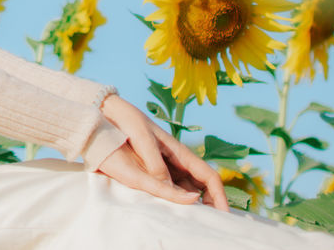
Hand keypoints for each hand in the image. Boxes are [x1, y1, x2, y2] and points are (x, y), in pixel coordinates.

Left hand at [93, 94, 228, 210]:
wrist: (109, 110)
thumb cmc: (127, 120)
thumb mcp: (141, 139)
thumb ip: (155, 164)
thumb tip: (171, 189)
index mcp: (179, 152)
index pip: (209, 176)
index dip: (219, 195)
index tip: (224, 214)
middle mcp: (176, 160)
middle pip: (202, 186)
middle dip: (211, 204)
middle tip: (210, 224)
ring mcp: (165, 165)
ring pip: (188, 189)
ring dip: (195, 205)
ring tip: (195, 223)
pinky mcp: (152, 168)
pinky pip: (171, 187)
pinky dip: (177, 200)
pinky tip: (173, 212)